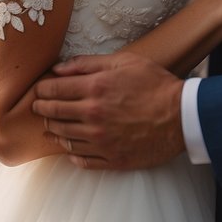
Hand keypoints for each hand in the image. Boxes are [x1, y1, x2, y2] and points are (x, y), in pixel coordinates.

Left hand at [32, 51, 184, 169]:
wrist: (182, 116)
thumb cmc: (155, 84)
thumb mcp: (124, 61)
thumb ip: (88, 64)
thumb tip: (58, 69)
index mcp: (94, 89)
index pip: (53, 90)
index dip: (42, 89)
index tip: (39, 89)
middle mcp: (92, 116)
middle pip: (54, 114)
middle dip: (43, 109)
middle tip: (39, 107)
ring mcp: (100, 140)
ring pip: (64, 138)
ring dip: (53, 130)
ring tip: (51, 126)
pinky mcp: (111, 159)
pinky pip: (81, 159)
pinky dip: (71, 154)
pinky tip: (70, 148)